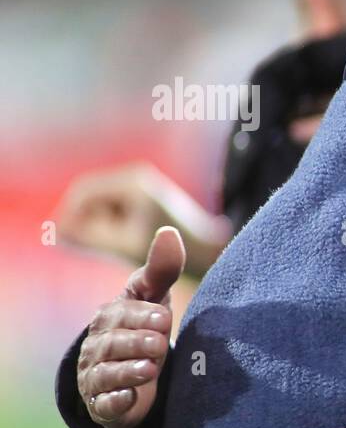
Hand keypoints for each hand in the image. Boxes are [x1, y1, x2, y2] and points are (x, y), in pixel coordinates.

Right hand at [56, 162, 230, 273]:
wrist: (206, 249)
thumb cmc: (170, 250)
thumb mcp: (124, 246)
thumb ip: (89, 238)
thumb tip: (57, 231)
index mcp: (131, 182)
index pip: (83, 192)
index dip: (68, 215)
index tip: (61, 238)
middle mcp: (135, 177)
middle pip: (89, 195)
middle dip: (81, 219)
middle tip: (77, 245)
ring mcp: (139, 185)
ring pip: (99, 201)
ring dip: (95, 221)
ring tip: (105, 245)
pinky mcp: (142, 196)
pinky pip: (112, 206)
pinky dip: (107, 222)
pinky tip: (115, 241)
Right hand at [75, 226, 184, 427]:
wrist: (135, 374)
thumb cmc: (145, 328)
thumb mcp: (153, 299)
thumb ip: (160, 269)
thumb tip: (168, 231)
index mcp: (110, 318)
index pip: (121, 315)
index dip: (141, 316)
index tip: (163, 317)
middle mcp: (98, 347)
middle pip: (112, 344)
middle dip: (135, 343)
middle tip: (160, 342)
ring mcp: (98, 377)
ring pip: (106, 374)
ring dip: (128, 371)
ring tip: (151, 368)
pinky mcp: (104, 405)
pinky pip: (104, 405)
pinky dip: (115, 402)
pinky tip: (128, 399)